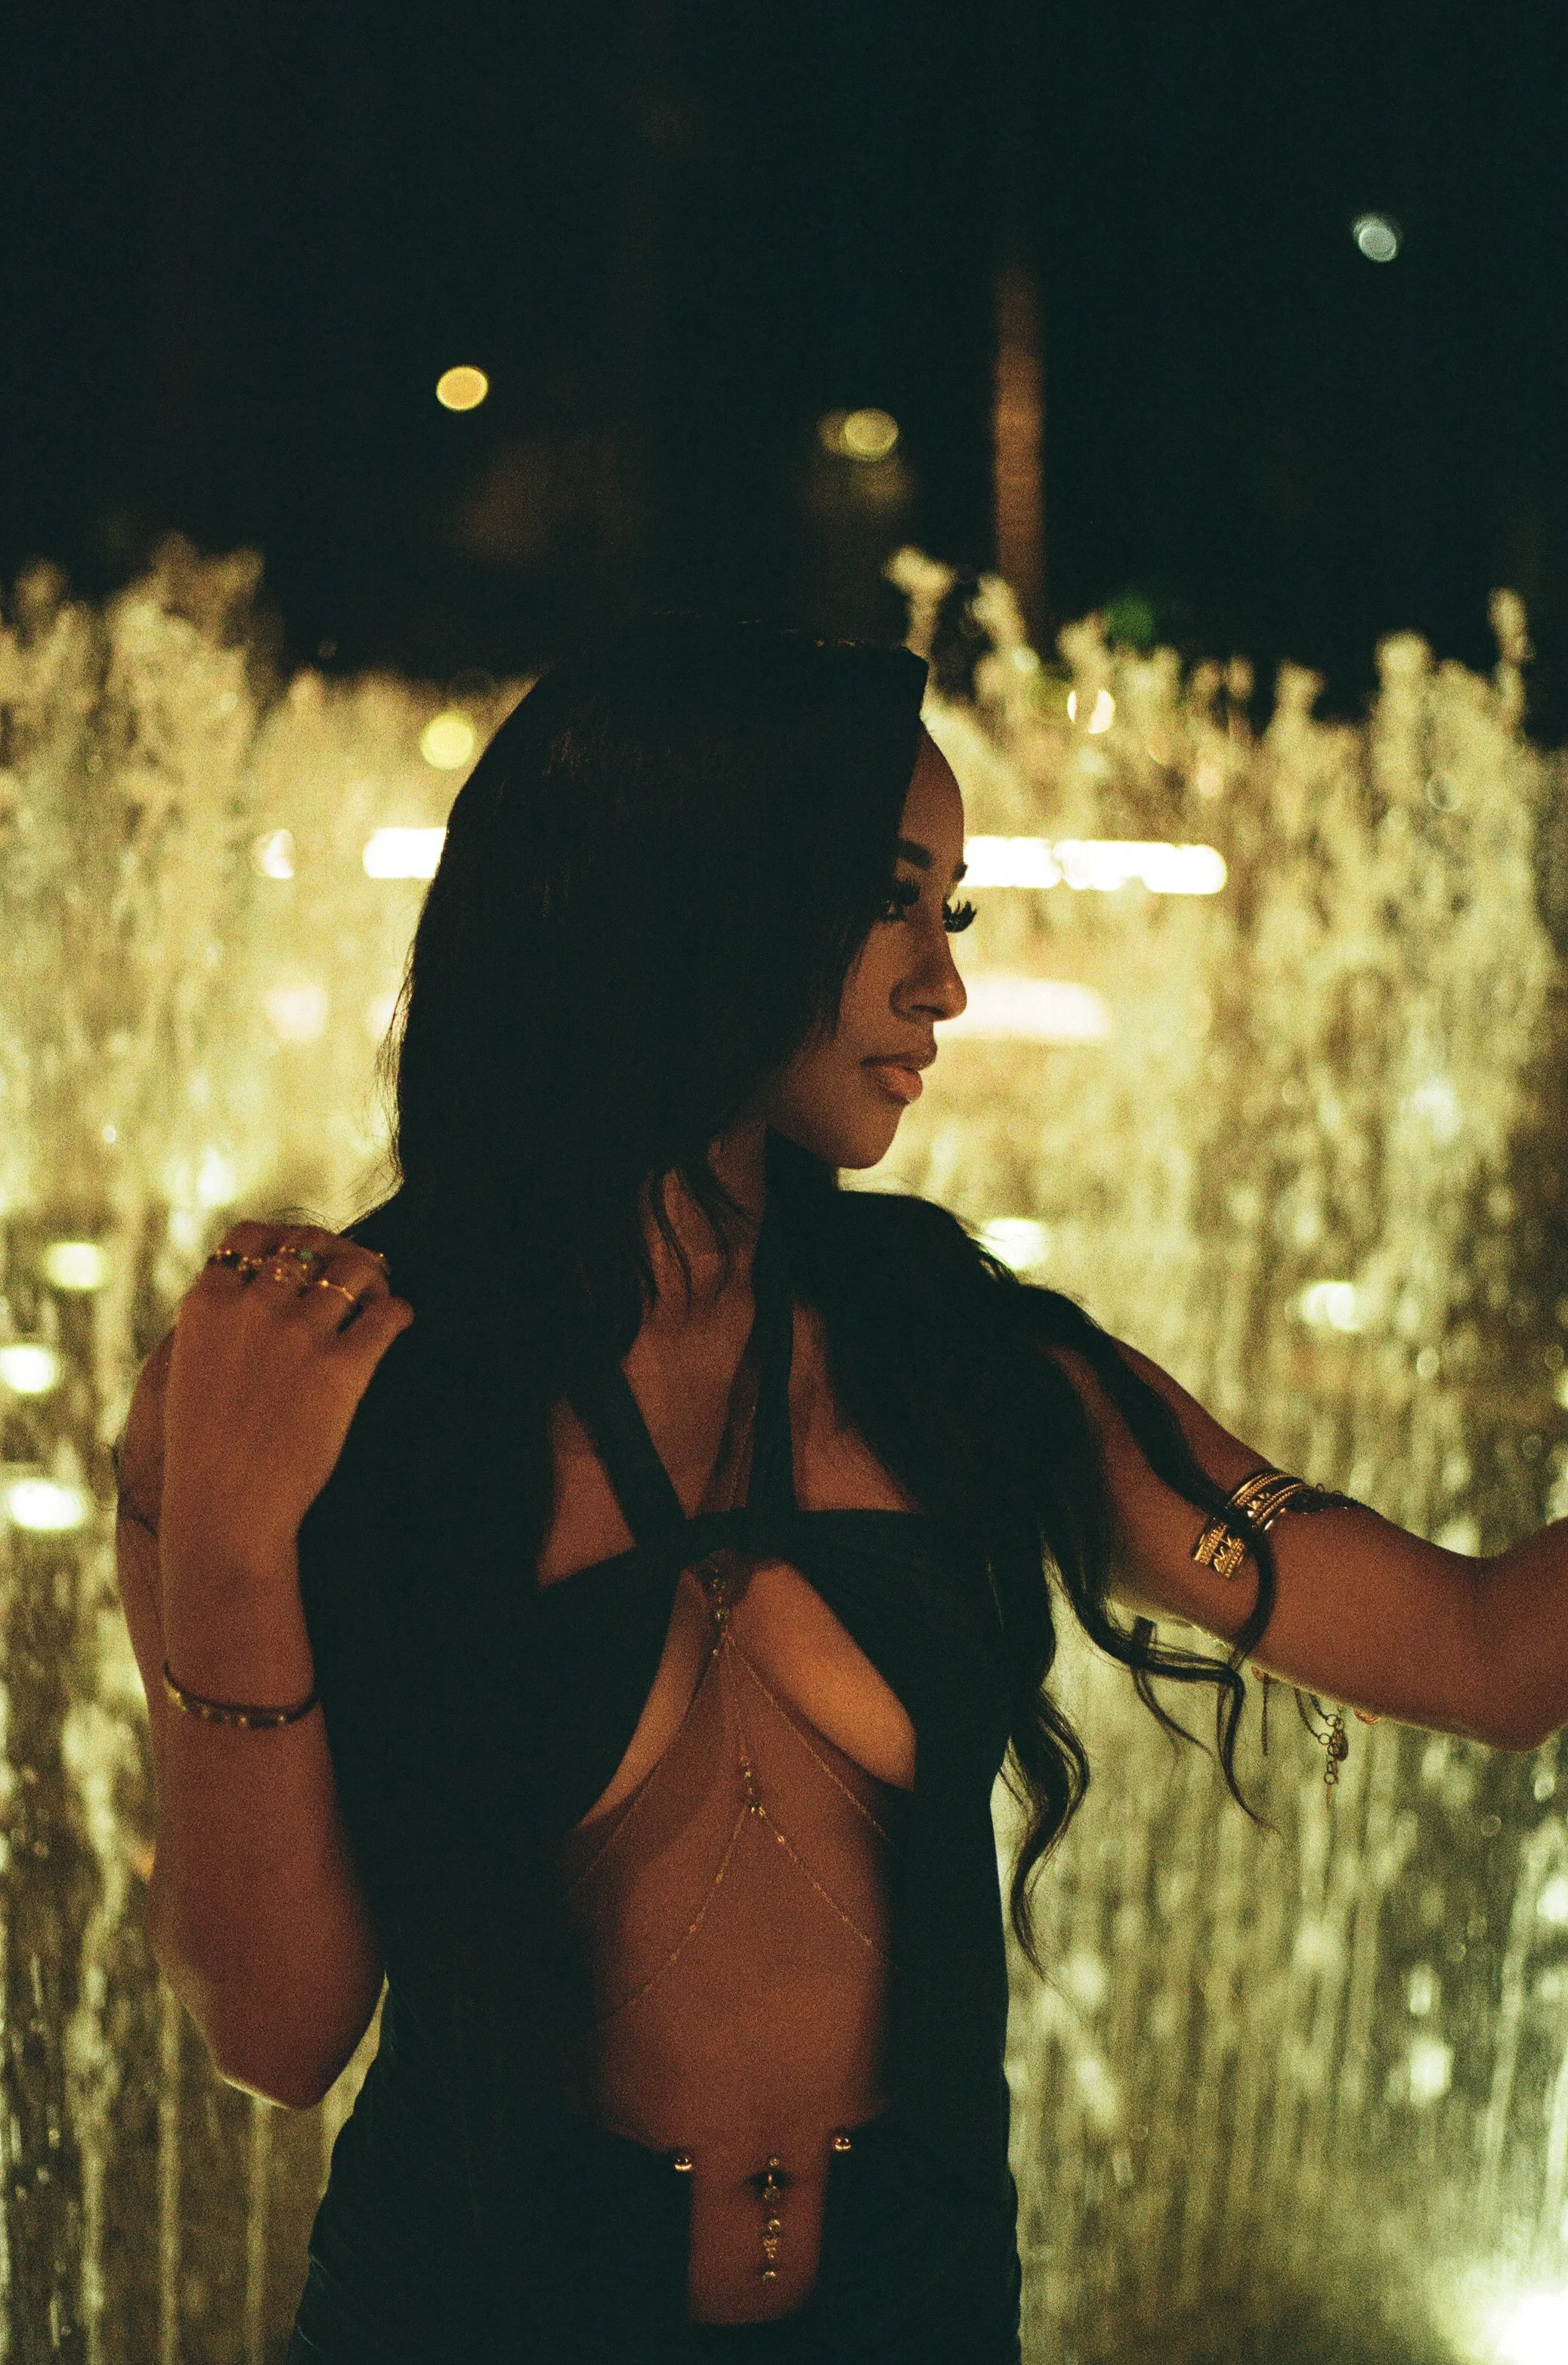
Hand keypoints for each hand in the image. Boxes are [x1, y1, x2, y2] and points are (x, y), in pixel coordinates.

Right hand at [160, 1220, 413, 1588]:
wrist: (224, 1511)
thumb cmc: (204, 1452)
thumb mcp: (188, 1372)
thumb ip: (219, 1325)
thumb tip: (257, 1288)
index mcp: (207, 1304)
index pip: (250, 1236)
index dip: (282, 1239)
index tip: (302, 1253)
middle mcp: (254, 1307)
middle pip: (308, 1244)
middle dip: (334, 1250)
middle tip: (353, 1270)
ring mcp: (299, 1334)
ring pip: (355, 1269)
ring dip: (374, 1276)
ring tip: (380, 1295)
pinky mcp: (342, 1368)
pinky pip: (386, 1316)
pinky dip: (398, 1313)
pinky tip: (398, 1322)